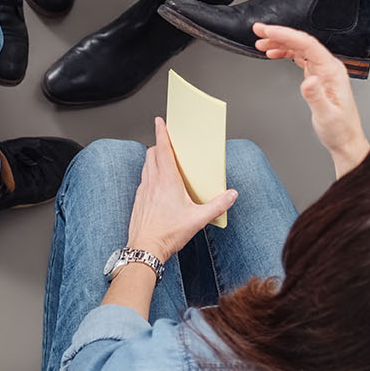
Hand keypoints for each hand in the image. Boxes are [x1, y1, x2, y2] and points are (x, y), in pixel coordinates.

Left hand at [125, 117, 237, 258]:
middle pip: (152, 154)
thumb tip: (231, 195)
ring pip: (146, 166)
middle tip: (167, 142)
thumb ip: (217, 206)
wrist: (145, 249)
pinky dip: (149, 174)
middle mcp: (153, 182)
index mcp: (167, 180)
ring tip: (164, 161)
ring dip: (153, 159)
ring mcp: (143, 190)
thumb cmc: (168, 234)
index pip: (163, 149)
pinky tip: (157, 185)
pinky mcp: (138, 200)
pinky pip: (143, 180)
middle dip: (159, 144)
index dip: (161, 133)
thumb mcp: (198, 219)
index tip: (160, 121)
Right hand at [255, 22, 369, 173]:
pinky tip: (274, 53)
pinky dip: (285, 53)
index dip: (286, 35)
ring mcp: (323, 70)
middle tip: (259, 30)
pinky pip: (300, 57)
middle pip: (302, 42)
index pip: (307, 45)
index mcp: (333, 71)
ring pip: (299, 48)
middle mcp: (329, 67)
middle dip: (279, 34)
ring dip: (280, 42)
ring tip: (261, 42)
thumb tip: (308, 80)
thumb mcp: (326, 116)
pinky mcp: (317, 76)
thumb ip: (316, 97)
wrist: (345, 140)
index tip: (268, 31)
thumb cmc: (339, 130)